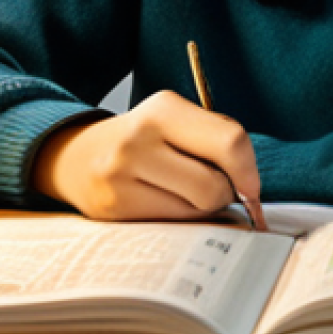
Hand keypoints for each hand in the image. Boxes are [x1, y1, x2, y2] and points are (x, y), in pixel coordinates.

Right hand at [31, 90, 260, 221]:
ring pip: (195, 210)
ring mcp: (121, 174)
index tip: (251, 187)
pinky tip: (163, 204)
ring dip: (203, 209)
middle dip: (225, 194)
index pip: (229, 142)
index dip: (249, 171)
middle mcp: (139, 137)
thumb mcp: (177, 122)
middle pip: (214, 185)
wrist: (81, 156)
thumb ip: (216, 142)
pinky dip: (179, 220)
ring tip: (183, 193)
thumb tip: (251, 189)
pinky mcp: (113, 207)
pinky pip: (172, 226)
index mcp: (164, 108)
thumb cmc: (147, 140)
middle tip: (213, 187)